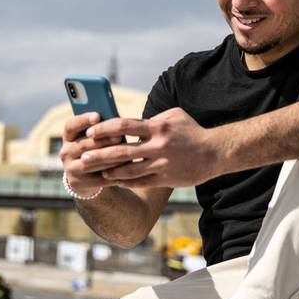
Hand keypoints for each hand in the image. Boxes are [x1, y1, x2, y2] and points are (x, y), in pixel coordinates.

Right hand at [59, 112, 123, 197]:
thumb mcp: (95, 138)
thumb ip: (102, 130)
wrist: (87, 177)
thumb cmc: (97, 148)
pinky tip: (126, 169)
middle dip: (103, 140)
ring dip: (109, 158)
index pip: (70, 125)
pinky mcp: (78, 183)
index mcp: (68, 136)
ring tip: (126, 153)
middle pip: (83, 144)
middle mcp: (65, 152)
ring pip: (90, 162)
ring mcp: (69, 168)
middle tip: (120, 137)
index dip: (83, 120)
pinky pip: (97, 178)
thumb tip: (119, 121)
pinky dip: (113, 173)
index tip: (97, 116)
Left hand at [77, 107, 221, 187]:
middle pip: (122, 151)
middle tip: (83, 157)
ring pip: (129, 170)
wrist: (215, 153)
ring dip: (110, 171)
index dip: (105, 129)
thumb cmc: (193, 132)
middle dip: (100, 154)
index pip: (125, 126)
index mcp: (159, 127)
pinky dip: (125, 181)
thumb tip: (133, 121)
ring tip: (96, 171)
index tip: (91, 132)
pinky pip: (140, 181)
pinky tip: (114, 180)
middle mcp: (158, 146)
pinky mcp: (166, 178)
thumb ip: (153, 118)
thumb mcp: (175, 116)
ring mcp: (162, 164)